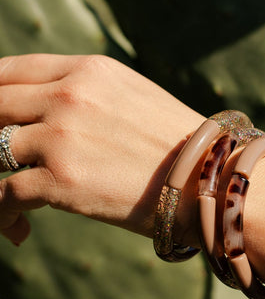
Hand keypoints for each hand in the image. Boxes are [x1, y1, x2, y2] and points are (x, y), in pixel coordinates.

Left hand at [0, 54, 203, 244]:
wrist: (209, 178)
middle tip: (2, 158)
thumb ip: (89, 92)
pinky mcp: (61, 180)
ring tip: (12, 205)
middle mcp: (69, 96)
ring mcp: (62, 137)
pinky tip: (18, 230)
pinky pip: (4, 196)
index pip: (12, 68)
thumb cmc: (177, 142)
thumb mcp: (133, 97)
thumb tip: (51, 107)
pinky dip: (4, 215)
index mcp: (89, 71)